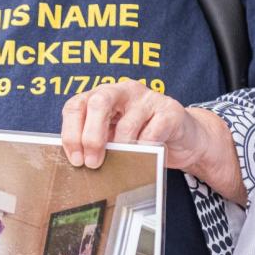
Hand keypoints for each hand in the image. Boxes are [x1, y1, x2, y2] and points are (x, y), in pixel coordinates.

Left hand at [60, 81, 246, 204]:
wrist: (183, 139)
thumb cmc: (141, 139)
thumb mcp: (113, 138)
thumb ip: (96, 142)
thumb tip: (77, 160)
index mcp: (102, 95)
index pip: (76, 106)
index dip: (71, 133)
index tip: (76, 159)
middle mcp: (123, 91)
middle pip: (98, 103)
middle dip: (91, 137)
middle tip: (93, 163)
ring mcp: (148, 98)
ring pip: (126, 125)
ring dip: (121, 150)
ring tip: (123, 163)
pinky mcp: (170, 110)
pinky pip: (152, 134)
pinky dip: (145, 149)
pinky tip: (145, 156)